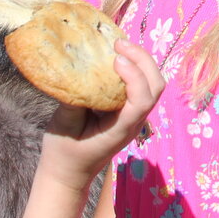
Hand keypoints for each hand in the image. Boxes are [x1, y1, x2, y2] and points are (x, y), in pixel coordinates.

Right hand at [36, 38, 163, 190]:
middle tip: (119, 43)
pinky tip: (114, 57)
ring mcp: (132, 117)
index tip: (115, 59)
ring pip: (151, 84)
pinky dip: (133, 67)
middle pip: (155, 87)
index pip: (142, 100)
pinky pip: (139, 85)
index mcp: (121, 130)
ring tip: (118, 46)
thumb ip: (74, 101)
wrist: (67, 174)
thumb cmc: (63, 153)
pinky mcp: (126, 111)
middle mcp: (133, 122)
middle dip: (143, 60)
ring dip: (140, 61)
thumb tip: (77, 72)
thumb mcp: (63, 127)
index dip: (135, 76)